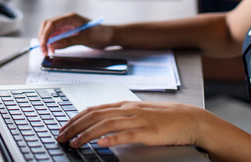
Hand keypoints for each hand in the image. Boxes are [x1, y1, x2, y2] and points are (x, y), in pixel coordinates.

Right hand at [38, 13, 112, 54]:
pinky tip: (53, 49)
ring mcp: (66, 25)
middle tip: (44, 51)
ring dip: (46, 41)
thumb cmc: (100, 34)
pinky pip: (55, 36)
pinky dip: (51, 42)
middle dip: (43, 38)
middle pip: (48, 26)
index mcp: (71, 18)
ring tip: (48, 52)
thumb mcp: (86, 39)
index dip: (45, 34)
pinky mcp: (67, 32)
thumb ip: (69, 41)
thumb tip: (54, 45)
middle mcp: (67, 20)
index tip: (44, 45)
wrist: (108, 36)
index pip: (52, 23)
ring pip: (50, 31)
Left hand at [57, 101, 204, 147]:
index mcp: (124, 105)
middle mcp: (128, 110)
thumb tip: (99, 124)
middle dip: (75, 127)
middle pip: (95, 116)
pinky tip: (102, 144)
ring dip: (88, 134)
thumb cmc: (163, 118)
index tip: (62, 128)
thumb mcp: (137, 114)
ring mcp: (138, 120)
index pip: (93, 109)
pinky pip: (127, 135)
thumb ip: (119, 117)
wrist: (188, 119)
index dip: (75, 118)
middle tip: (61, 137)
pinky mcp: (148, 132)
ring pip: (107, 125)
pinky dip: (113, 139)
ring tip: (75, 142)